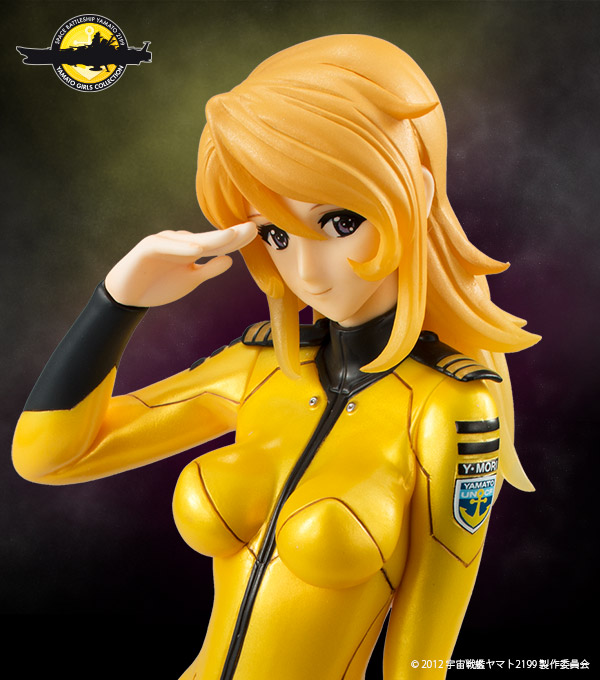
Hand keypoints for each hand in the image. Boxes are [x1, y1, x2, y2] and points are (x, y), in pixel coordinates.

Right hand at [104, 222, 256, 306]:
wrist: (128, 295)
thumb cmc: (159, 285)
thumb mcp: (190, 280)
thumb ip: (209, 270)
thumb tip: (231, 260)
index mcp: (191, 249)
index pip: (218, 243)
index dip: (236, 239)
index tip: (256, 233)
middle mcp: (180, 241)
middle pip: (208, 238)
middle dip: (230, 234)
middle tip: (251, 227)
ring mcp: (164, 242)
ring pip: (190, 239)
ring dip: (210, 239)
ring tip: (231, 237)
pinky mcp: (147, 247)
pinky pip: (165, 245)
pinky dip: (180, 248)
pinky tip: (196, 249)